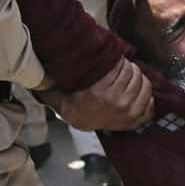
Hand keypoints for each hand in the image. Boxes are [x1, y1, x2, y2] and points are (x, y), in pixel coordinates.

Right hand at [35, 58, 154, 130]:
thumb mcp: (60, 94)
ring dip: (138, 76)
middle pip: (133, 72)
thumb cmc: (74, 104)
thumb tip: (35, 79)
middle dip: (128, 67)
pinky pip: (150, 99)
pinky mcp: (137, 118)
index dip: (119, 61)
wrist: (82, 124)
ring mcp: (129, 111)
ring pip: (143, 83)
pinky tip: (137, 89)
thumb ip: (49, 86)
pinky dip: (146, 92)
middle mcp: (117, 101)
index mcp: (100, 93)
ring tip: (128, 76)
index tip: (113, 62)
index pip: (120, 66)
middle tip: (121, 68)